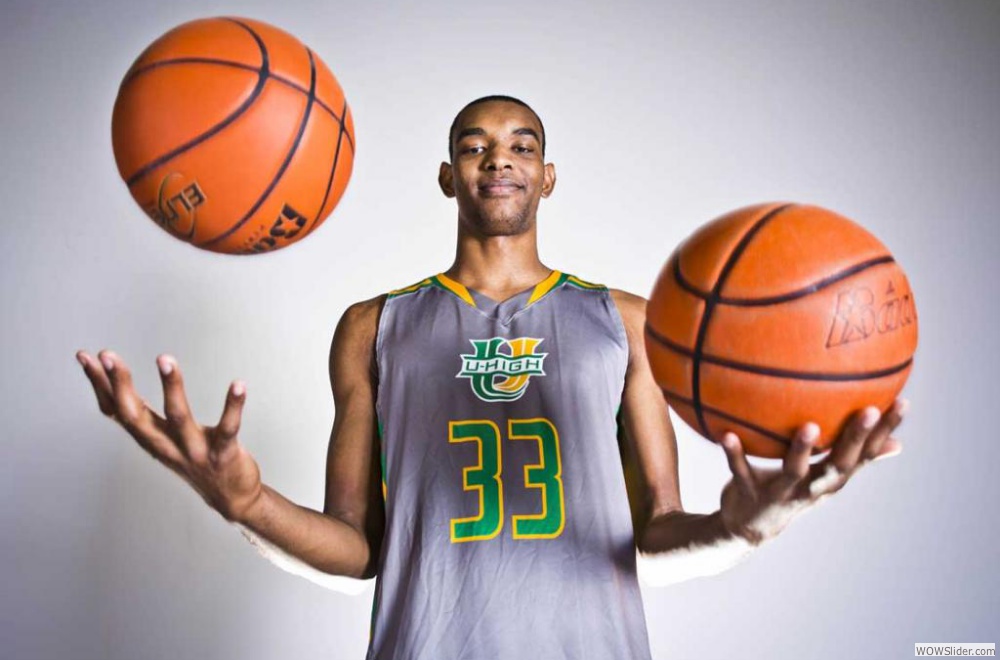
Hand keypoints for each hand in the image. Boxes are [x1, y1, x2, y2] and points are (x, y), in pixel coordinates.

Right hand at [77, 349, 262, 521]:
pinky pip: (229, 428)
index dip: (99, 385)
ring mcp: (194, 451)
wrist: (231, 499)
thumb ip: (142, 414)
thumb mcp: (161, 438)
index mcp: (150, 438)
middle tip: (109, 356)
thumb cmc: (193, 460)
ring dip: (171, 387)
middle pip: (135, 416)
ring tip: (165, 359)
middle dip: (120, 385)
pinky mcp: (223, 454)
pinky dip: (233, 405)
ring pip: (179, 417)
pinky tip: (238, 384)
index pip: (116, 411)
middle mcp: (167, 446)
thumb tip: (114, 385)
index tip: (84, 357)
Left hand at [718, 399, 907, 544]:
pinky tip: (726, 434)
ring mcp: (781, 493)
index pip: (866, 455)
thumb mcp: (825, 477)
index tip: (903, 403)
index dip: (885, 432)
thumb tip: (898, 443)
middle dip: (855, 439)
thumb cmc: (791, 490)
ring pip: (794, 471)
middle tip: (869, 409)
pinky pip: (740, 471)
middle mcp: (812, 488)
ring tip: (808, 425)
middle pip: (839, 465)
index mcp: (831, 479)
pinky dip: (734, 454)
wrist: (749, 528)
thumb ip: (854, 458)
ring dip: (800, 449)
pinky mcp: (750, 494)